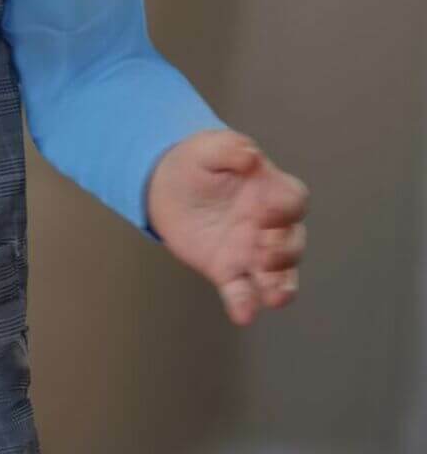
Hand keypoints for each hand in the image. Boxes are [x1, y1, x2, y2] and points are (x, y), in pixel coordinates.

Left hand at [146, 128, 308, 326]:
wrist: (167, 185)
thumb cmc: (198, 162)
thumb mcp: (208, 147)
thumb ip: (230, 147)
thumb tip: (250, 155)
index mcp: (270, 190)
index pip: (294, 200)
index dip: (286, 206)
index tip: (264, 208)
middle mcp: (270, 226)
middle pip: (293, 243)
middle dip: (284, 250)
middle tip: (262, 249)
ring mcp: (252, 252)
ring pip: (280, 276)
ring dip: (279, 284)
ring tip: (270, 291)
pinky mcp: (228, 271)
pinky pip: (243, 292)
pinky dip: (246, 304)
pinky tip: (242, 313)